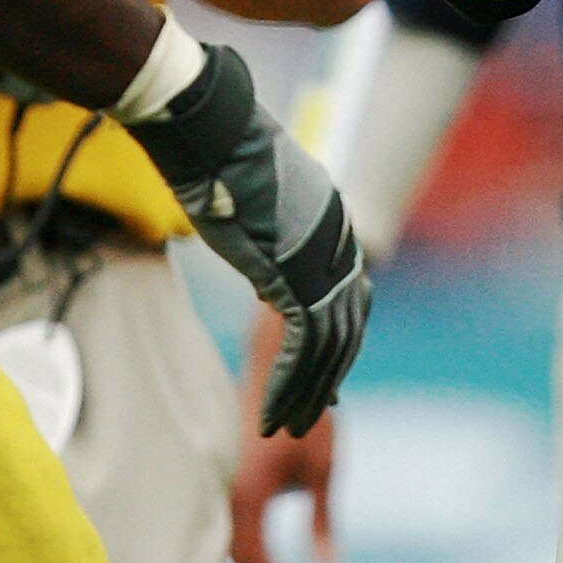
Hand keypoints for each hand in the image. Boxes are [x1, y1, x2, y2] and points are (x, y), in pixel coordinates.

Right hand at [121, 40, 368, 435]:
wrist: (213, 135)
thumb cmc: (220, 159)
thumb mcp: (261, 207)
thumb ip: (280, 244)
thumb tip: (280, 285)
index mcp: (337, 226)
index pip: (349, 301)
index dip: (337, 348)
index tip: (327, 384)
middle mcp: (341, 245)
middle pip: (345, 330)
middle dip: (326, 380)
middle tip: (305, 418)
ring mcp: (323, 262)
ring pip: (327, 349)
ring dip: (305, 394)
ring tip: (283, 427)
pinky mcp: (297, 278)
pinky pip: (303, 348)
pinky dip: (289, 384)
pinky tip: (272, 412)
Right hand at [231, 306, 336, 562]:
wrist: (280, 364)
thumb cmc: (307, 416)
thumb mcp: (324, 471)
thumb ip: (322, 521)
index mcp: (249, 497)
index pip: (259, 562)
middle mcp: (227, 493)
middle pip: (240, 557)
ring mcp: (222, 481)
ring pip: (230, 539)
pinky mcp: (225, 471)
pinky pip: (228, 519)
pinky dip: (246, 541)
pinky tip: (266, 548)